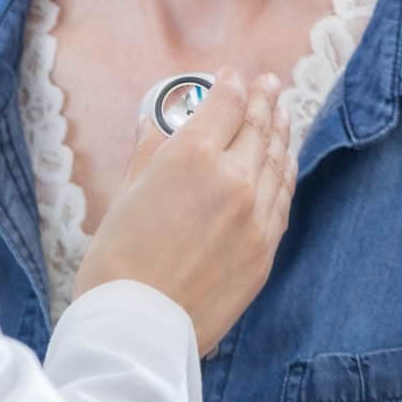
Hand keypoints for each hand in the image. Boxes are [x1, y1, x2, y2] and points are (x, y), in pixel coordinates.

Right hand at [75, 72, 296, 354]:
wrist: (138, 326)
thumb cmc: (117, 260)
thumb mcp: (124, 195)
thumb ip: (147, 154)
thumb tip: (153, 126)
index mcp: (191, 156)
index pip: (224, 105)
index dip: (231, 85)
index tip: (233, 75)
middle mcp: (232, 178)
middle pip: (257, 127)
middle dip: (262, 100)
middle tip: (267, 83)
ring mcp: (255, 215)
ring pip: (277, 161)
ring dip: (280, 131)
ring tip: (281, 112)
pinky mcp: (265, 249)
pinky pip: (282, 198)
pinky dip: (285, 173)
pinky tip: (284, 162)